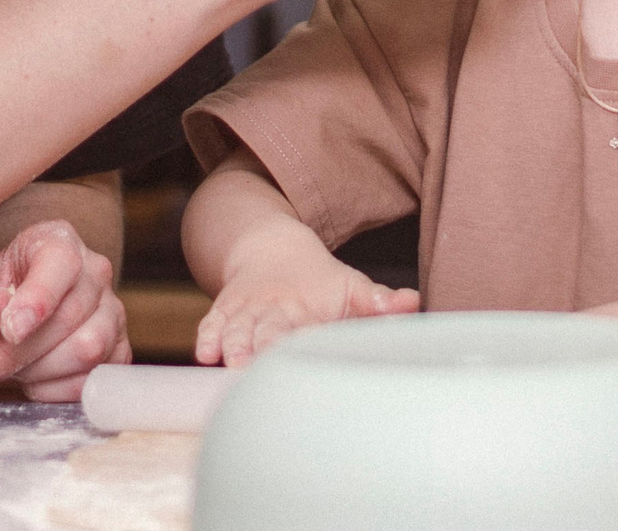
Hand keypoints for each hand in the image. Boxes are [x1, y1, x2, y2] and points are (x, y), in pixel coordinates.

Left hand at [0, 218, 127, 400]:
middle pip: (71, 315)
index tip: (10, 329)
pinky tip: (31, 382)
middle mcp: (91, 271)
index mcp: (53, 241)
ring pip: (89, 348)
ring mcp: (110, 311)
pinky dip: (55, 390)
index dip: (39, 297)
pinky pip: (94, 378)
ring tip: (6, 370)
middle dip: (18, 352)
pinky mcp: (116, 351)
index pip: (60, 261)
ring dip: (37, 372)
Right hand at [194, 253, 418, 367]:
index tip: (302, 353)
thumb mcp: (352, 287)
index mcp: (310, 307)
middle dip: (262, 348)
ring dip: (233, 345)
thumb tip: (414, 302)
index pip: (307, 328)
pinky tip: (203, 353)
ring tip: (230, 362)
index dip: (304, 341)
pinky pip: (213, 323)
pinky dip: (207, 337)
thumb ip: (379, 302)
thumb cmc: (319, 281)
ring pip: (238, 328)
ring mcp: (247, 311)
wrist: (272, 248)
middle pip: (268, 330)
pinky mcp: (225, 312)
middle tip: (258, 368)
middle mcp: (276, 310)